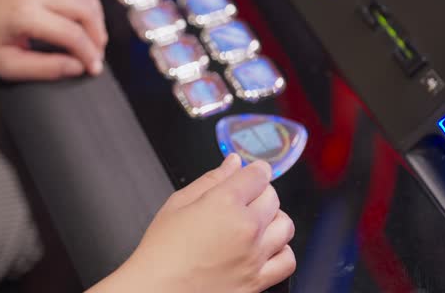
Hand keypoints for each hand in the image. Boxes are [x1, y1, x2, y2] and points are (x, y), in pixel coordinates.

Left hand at [0, 0, 107, 80]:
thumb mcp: (8, 65)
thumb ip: (45, 68)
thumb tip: (77, 67)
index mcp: (24, 15)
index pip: (71, 34)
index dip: (88, 54)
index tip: (94, 70)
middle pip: (85, 9)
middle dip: (97, 36)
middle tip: (95, 56)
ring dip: (96, 17)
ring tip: (92, 38)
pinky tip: (86, 13)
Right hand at [106, 155, 295, 292]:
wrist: (157, 289)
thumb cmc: (161, 250)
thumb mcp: (178, 203)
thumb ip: (211, 179)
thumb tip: (233, 163)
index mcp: (225, 203)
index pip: (258, 175)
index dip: (255, 170)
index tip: (251, 173)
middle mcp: (246, 228)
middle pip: (273, 197)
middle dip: (260, 193)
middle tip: (243, 199)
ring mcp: (255, 256)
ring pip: (285, 225)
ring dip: (273, 219)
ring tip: (255, 223)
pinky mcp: (258, 280)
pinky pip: (287, 260)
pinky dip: (281, 251)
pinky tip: (264, 248)